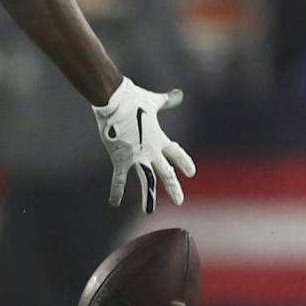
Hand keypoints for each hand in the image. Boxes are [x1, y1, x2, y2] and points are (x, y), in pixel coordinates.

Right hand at [93, 79, 195, 212]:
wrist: (115, 102)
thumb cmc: (134, 98)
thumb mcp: (153, 101)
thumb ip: (167, 101)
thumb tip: (178, 94)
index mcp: (160, 138)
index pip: (177, 154)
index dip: (184, 163)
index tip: (191, 173)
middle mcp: (151, 151)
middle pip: (166, 173)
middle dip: (173, 188)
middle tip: (179, 201)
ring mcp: (136, 157)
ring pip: (145, 181)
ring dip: (148, 197)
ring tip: (149, 211)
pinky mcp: (120, 158)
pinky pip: (119, 178)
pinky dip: (116, 191)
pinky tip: (114, 203)